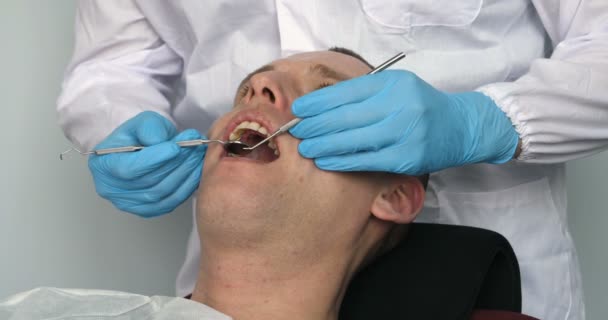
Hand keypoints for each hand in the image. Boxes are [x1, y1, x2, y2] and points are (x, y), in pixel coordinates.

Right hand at [89, 111, 205, 216]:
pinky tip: (195, 172)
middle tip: (195, 147)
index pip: (129, 168)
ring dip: (185, 173)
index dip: (155, 159)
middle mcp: (111, 189)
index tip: (176, 147)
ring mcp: (128, 203)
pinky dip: (186, 187)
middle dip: (176, 163)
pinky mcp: (146, 210)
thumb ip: (149, 128)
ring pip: (162, 192)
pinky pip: (170, 202)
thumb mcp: (141, 123)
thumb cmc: (137, 136)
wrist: (139, 150)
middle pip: (149, 181)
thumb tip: (161, 142)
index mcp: (103, 165)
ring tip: (198, 156)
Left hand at [290, 70, 518, 174]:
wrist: (461, 128)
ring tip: (305, 147)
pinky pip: (367, 160)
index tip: (299, 109)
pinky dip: (342, 161)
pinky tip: (325, 161)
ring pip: (353, 140)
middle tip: (295, 130)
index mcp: (394, 84)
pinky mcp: (407, 158)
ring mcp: (405, 134)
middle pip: (346, 116)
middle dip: (315, 124)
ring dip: (324, 145)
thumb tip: (321, 106)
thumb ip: (365, 93)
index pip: (347, 92)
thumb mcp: (397, 88)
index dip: (319, 102)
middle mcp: (400, 106)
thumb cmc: (421, 106)